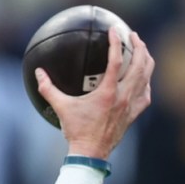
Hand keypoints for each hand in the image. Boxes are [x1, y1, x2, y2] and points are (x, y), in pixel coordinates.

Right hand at [34, 27, 153, 159]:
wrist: (91, 153)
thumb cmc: (77, 130)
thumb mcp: (61, 107)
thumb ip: (48, 89)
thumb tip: (38, 73)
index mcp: (108, 92)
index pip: (117, 60)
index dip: (116, 42)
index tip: (114, 30)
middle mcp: (123, 96)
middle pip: (140, 64)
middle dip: (139, 46)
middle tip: (133, 35)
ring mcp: (131, 105)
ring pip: (146, 77)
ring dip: (146, 60)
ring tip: (142, 50)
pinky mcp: (133, 114)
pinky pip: (145, 94)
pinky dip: (146, 82)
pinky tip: (142, 78)